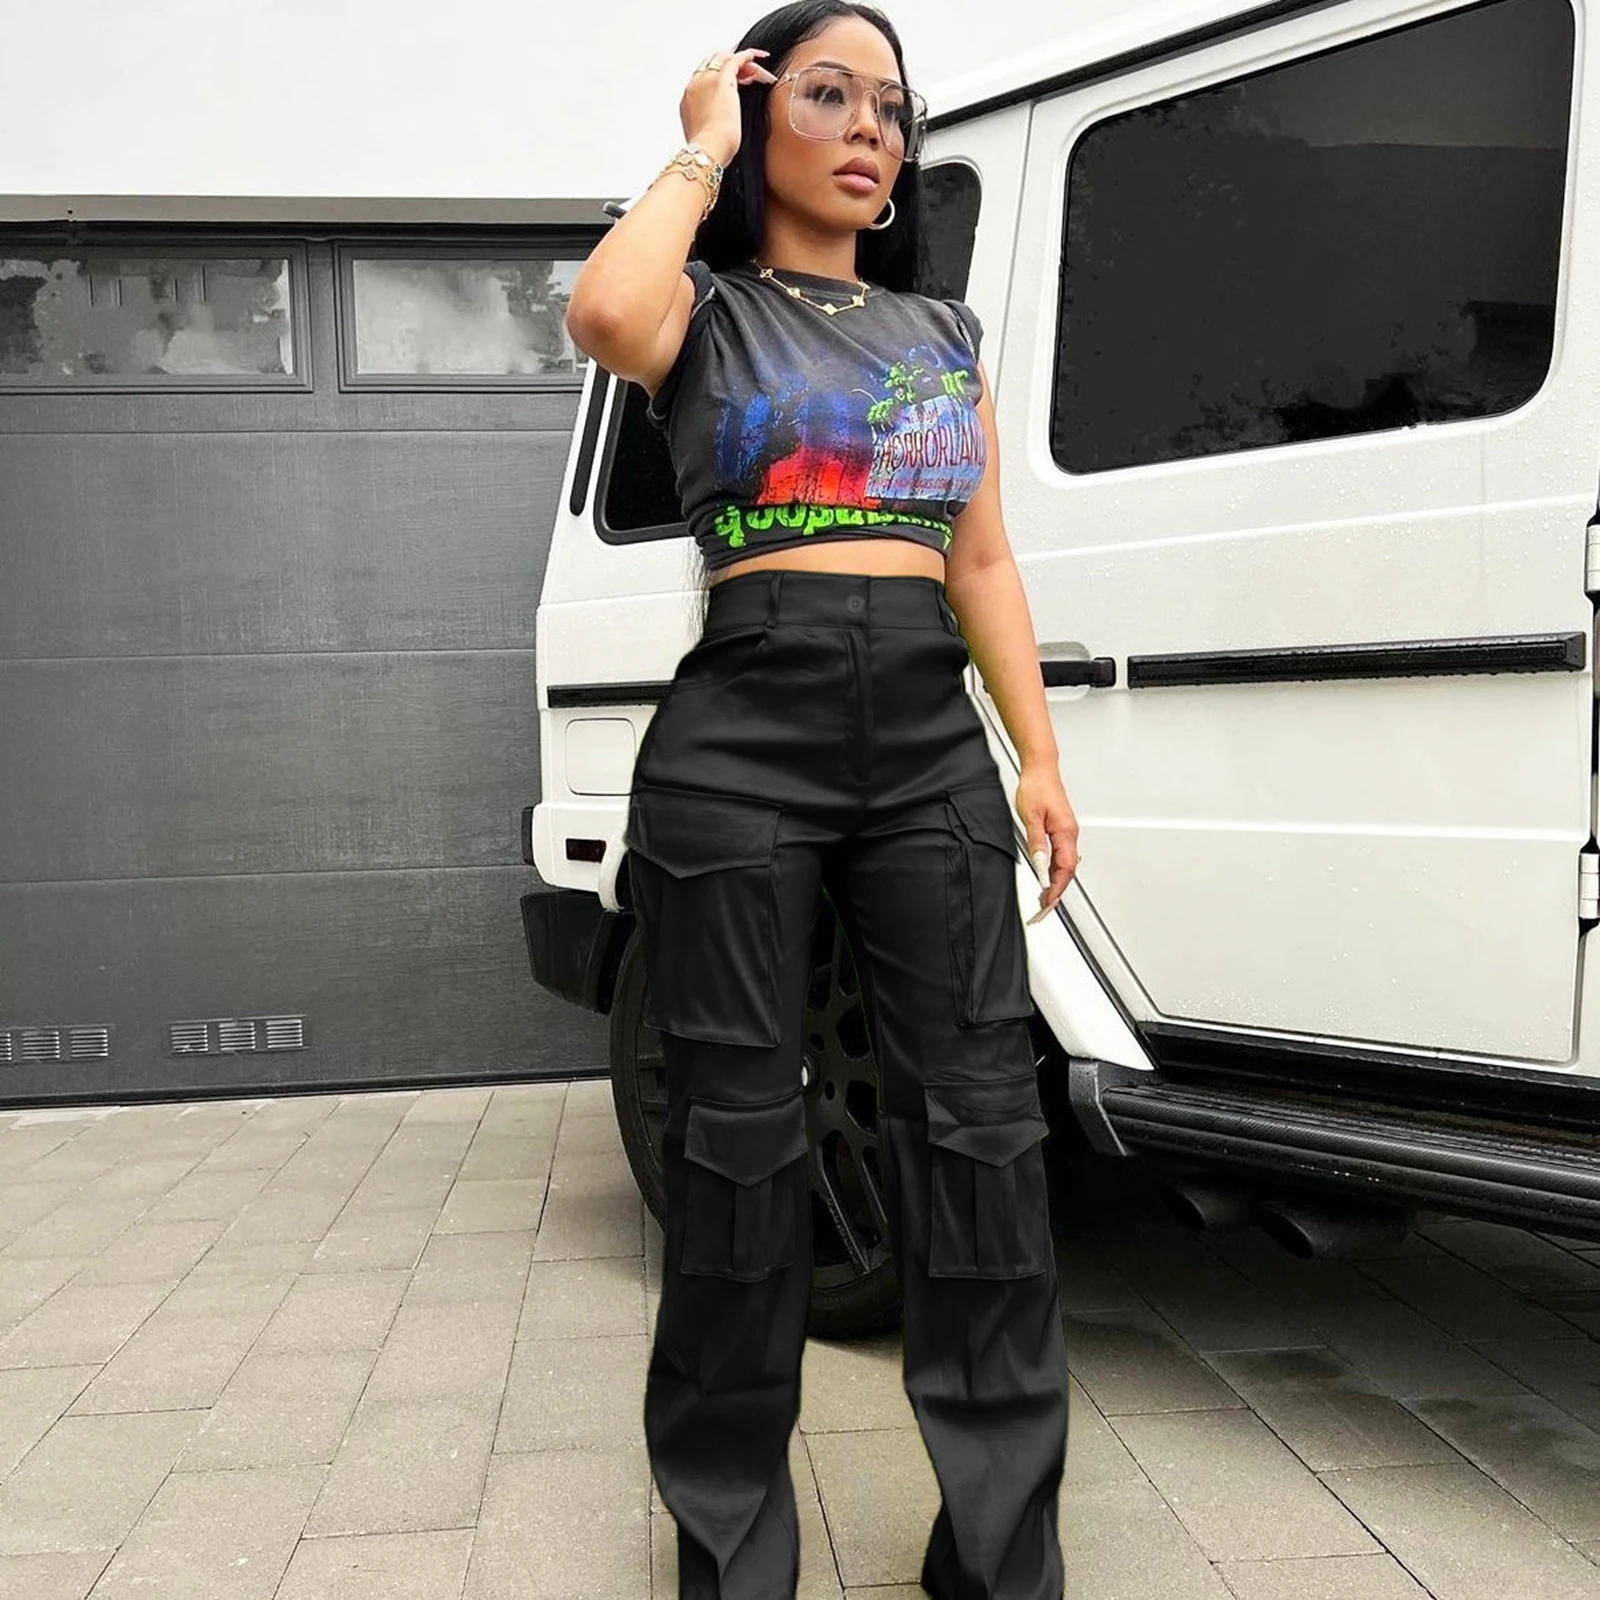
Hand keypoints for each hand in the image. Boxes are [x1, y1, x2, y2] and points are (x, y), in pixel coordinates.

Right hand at [680, 47, 777, 164]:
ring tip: (761, 76)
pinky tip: (759, 57)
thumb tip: (718, 127)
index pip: (704, 76)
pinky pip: (736, 59)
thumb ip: (709, 124)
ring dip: (744, 65)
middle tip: (749, 76)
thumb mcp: (705, 134)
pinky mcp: (722, 80)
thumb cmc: (709, 150)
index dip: (721, 76)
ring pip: (726, 60)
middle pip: (713, 62)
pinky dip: (748, 56)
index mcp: (688, 99)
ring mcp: (707, 80)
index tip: (737, 85)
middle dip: (732, 66)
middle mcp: (695, 84)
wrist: (708, 150)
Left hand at [1015, 764, 1078, 923]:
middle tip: (1043, 911)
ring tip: (1043, 901)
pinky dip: (1054, 872)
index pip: (1065, 869)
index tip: (1047, 905)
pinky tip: (1047, 879)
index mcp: (1065, 833)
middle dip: (1056, 894)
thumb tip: (1041, 866)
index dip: (1057, 890)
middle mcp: (1070, 835)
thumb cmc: (1037, 787)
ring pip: (1065, 866)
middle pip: (1067, 872)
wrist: (1040, 769)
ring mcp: (1067, 833)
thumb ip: (1037, 844)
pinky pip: (1061, 857)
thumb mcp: (1031, 817)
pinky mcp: (1061, 830)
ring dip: (1055, 885)